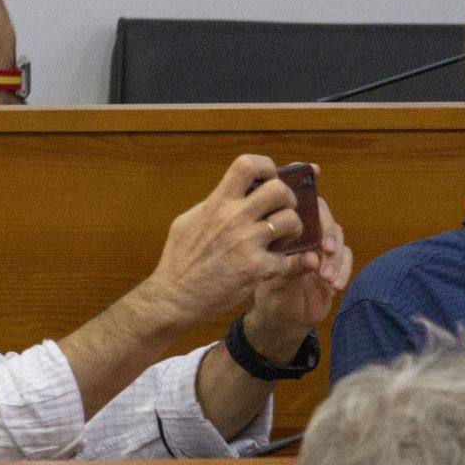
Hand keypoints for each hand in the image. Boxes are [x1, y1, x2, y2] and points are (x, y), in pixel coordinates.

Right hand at [139, 156, 295, 333]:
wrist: (173, 298)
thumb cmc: (178, 261)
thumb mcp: (188, 221)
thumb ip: (212, 205)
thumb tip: (232, 194)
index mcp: (217, 203)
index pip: (248, 166)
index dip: (266, 166)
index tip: (269, 176)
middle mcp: (233, 218)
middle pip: (279, 190)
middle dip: (287, 199)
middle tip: (282, 211)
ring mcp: (247, 243)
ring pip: (291, 221)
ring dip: (291, 230)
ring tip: (281, 239)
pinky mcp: (256, 269)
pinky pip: (285, 258)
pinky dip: (280, 263)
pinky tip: (267, 267)